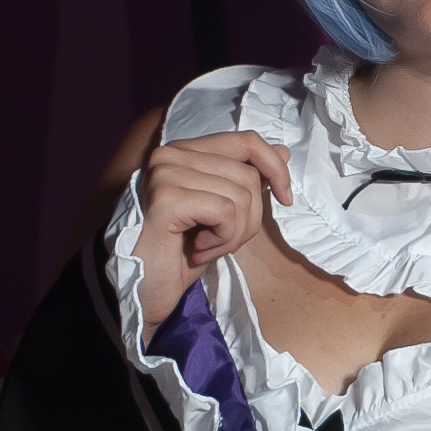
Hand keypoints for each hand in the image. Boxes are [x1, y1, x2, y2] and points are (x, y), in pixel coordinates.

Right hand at [127, 133, 290, 332]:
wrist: (144, 290)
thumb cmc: (180, 253)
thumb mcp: (222, 213)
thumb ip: (245, 178)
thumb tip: (282, 152)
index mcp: (184, 150)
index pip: (245, 140)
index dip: (274, 167)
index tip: (285, 198)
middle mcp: (170, 154)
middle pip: (248, 174)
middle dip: (249, 218)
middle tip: (221, 241)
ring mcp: (165, 173)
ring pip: (241, 195)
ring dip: (234, 234)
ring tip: (205, 247)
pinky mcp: (166, 199)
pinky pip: (226, 212)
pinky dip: (222, 239)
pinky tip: (197, 250)